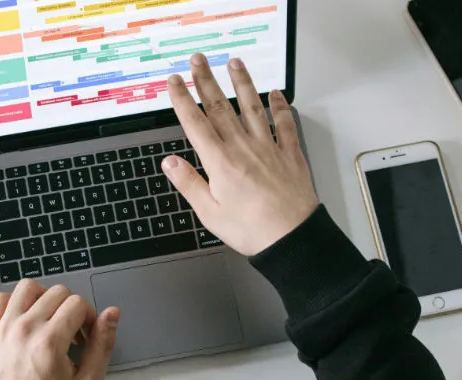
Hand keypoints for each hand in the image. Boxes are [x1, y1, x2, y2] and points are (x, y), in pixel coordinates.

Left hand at [0, 280, 119, 379]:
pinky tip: (24, 320)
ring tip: (48, 320)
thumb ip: (103, 346)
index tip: (86, 337)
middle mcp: (24, 328)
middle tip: (71, 333)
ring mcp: (2, 328)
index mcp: (50, 341)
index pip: (78, 303)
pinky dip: (15, 303)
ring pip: (28, 287)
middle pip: (56, 292)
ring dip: (44, 298)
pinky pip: (0, 299)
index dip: (89, 317)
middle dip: (71, 308)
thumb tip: (112, 314)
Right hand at [162, 54, 319, 255]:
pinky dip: (280, 107)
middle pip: (221, 107)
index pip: (196, 123)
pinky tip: (276, 94)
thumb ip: (189, 183)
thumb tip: (169, 162)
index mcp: (220, 162)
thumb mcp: (210, 212)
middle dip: (206, 81)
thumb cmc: (250, 229)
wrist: (292, 237)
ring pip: (252, 107)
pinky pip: (285, 124)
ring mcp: (268, 148)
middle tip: (197, 60)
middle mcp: (243, 148)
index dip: (182, 100)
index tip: (174, 82)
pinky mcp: (289, 154)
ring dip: (242, 83)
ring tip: (234, 63)